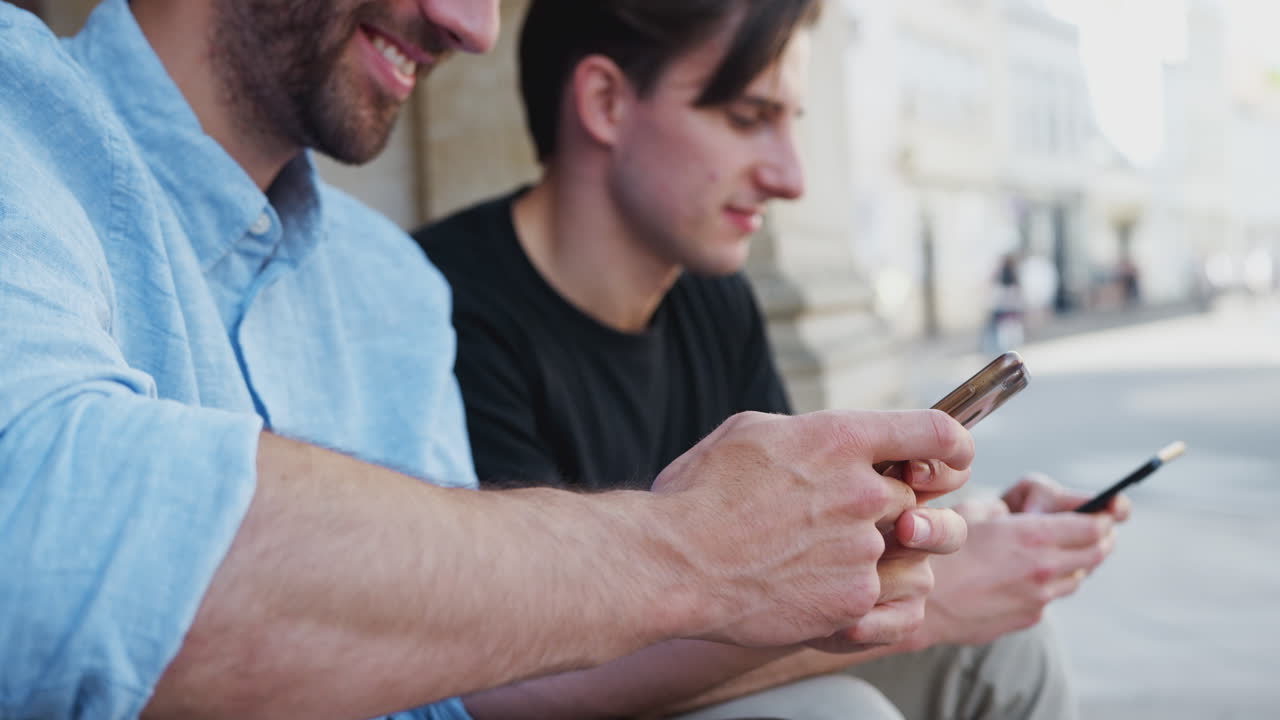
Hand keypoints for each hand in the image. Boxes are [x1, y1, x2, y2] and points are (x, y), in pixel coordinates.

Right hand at [651, 409, 972, 652]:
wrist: (674, 564)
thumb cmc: (700, 495)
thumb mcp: (751, 432)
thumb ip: (810, 432)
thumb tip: (835, 439)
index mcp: (840, 439)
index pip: (937, 431)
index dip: (954, 446)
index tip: (948, 459)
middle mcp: (863, 491)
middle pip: (919, 499)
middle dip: (891, 510)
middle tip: (843, 520)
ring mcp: (863, 549)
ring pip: (908, 552)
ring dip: (880, 555)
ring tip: (827, 560)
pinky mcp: (855, 600)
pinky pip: (890, 599)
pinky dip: (861, 597)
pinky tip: (818, 590)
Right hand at [912, 474, 1125, 648]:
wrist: (919, 602)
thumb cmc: (937, 550)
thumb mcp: (971, 512)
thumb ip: (1007, 509)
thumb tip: (1022, 511)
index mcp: (1032, 535)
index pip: (1094, 526)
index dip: (1103, 516)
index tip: (1103, 510)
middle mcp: (1044, 568)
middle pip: (1097, 553)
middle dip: (1101, 538)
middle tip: (1098, 529)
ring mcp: (1039, 597)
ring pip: (1077, 577)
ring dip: (1076, 562)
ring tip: (1059, 551)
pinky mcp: (1028, 618)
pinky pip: (1051, 597)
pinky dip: (1048, 584)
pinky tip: (1024, 576)